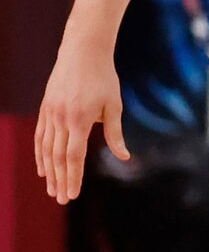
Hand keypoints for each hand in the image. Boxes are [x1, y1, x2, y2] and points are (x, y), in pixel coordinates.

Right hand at [33, 35, 126, 202]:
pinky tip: (43, 167)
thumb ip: (115, 134)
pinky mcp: (45, 108)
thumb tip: (124, 158)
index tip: (72, 194)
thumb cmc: (104, 79)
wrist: (83, 53)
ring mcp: (50, 113)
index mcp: (80, 120)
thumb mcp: (114, 106)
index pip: (73, 156)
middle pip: (58, 157)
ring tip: (51, 189)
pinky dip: (40, 153)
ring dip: (49, 170)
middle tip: (61, 199)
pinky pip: (40, 136)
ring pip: (46, 148)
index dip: (72, 177)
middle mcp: (61, 118)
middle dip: (60, 180)